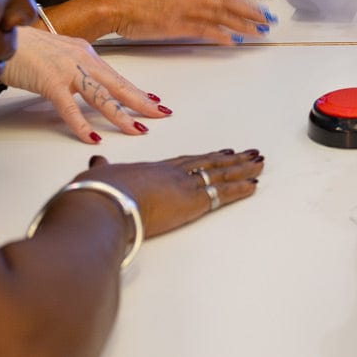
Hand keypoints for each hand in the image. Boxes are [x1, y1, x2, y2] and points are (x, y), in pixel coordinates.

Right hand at [1, 27, 171, 143]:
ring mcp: (67, 70)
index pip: (116, 76)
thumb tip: (85, 85)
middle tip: (161, 114)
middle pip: (117, 85)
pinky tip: (93, 136)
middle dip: (141, 102)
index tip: (153, 101)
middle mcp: (81, 59)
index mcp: (84, 53)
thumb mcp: (57, 55)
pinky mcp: (49, 81)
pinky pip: (69, 107)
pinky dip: (82, 124)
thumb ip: (73, 69)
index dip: (136, 91)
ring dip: (121, 115)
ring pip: (101, 96)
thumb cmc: (23, 47)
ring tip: (137, 129)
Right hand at [80, 148, 263, 237]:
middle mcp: (172, 174)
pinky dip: (240, 188)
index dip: (204, 157)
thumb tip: (97, 162)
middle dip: (230, 159)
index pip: (185, 162)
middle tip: (248, 153)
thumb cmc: (97, 194)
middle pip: (208, 163)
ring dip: (242, 169)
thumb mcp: (97, 178)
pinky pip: (222, 193)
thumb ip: (102, 170)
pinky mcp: (192, 202)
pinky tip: (254, 184)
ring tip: (259, 163)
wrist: (103, 204)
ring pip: (220, 174)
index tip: (219, 153)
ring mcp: (184, 186)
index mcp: (152, 170)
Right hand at [113, 0, 276, 44]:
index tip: (261, 10)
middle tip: (269, 21)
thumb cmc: (142, 4)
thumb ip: (192, 3)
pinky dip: (220, 35)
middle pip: (229, 5)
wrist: (120, 7)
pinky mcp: (176, 25)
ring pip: (221, 17)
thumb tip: (210, 12)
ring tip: (258, 32)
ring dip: (242, 25)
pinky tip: (233, 40)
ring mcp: (185, 10)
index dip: (246, 4)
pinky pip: (204, 30)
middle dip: (252, 13)